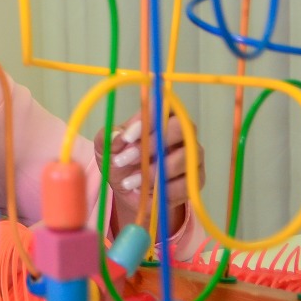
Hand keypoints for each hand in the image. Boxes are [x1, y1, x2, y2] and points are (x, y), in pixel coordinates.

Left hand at [93, 113, 202, 234]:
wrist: (129, 194)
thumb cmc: (120, 163)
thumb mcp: (105, 149)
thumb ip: (108, 139)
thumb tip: (119, 136)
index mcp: (159, 118)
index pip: (164, 106)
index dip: (149, 118)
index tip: (127, 137)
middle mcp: (181, 133)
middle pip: (181, 127)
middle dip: (152, 144)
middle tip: (125, 160)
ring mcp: (192, 156)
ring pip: (184, 157)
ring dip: (153, 171)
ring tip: (129, 181)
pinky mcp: (195, 180)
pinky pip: (186, 183)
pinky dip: (162, 190)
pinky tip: (144, 191)